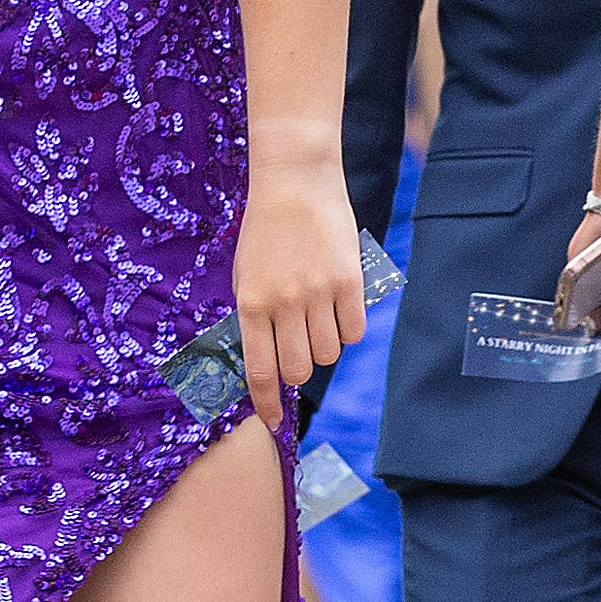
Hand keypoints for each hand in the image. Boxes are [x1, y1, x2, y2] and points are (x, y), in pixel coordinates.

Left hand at [234, 162, 366, 432]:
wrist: (296, 181)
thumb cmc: (266, 229)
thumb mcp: (245, 273)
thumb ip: (254, 315)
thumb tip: (268, 360)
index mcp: (251, 303)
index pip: (260, 370)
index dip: (266, 403)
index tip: (271, 420)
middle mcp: (284, 302)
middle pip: (298, 369)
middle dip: (298, 371)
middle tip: (298, 352)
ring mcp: (318, 292)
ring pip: (328, 353)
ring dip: (324, 347)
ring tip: (319, 321)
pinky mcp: (349, 281)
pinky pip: (354, 331)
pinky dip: (348, 330)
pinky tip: (340, 311)